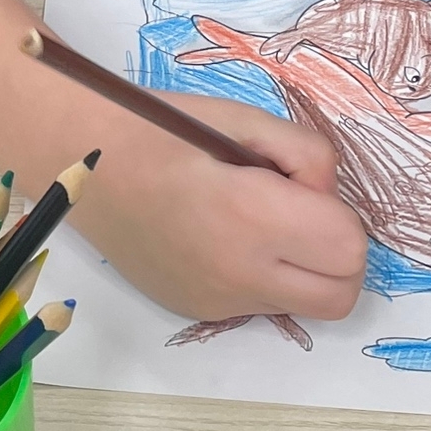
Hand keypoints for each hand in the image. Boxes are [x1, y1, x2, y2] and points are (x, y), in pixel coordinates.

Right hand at [78, 93, 370, 322]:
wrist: (80, 163)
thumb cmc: (158, 128)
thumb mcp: (242, 119)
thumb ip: (304, 155)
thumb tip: (326, 196)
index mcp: (250, 216)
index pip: (349, 248)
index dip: (337, 212)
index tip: (299, 184)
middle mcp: (238, 273)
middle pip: (340, 296)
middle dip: (337, 254)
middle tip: (298, 212)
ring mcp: (217, 301)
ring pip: (303, 304)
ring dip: (303, 268)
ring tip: (256, 222)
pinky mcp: (198, 311)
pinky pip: (259, 302)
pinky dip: (262, 275)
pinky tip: (220, 237)